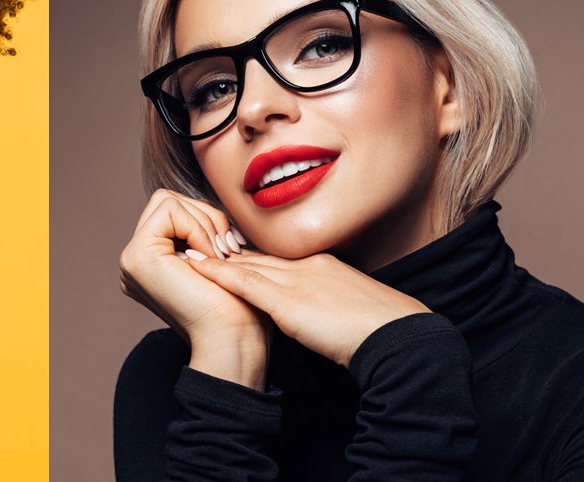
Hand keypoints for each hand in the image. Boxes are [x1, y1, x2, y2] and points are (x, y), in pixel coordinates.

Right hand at [120, 189, 269, 385]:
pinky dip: (197, 227)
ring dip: (204, 223)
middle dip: (205, 216)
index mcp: (150, 263)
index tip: (229, 248)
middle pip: (166, 199)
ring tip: (219, 256)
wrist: (233, 338)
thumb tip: (201, 205)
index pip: (173, 209)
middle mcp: (134, 261)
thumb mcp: (215, 260)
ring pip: (167, 200)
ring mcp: (131, 259)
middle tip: (226, 250)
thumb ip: (199, 233)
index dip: (205, 218)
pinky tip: (209, 258)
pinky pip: (170, 210)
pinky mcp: (138, 256)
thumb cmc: (235, 307)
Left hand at [187, 251, 429, 366]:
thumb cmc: (383, 332)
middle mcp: (307, 266)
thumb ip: (329, 303)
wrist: (398, 338)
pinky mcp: (289, 301)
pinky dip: (218, 273)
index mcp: (324, 267)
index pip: (277, 259)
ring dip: (214, 257)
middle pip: (257, 257)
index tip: (224, 253)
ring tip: (185, 250)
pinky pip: (245, 282)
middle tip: (194, 245)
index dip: (248, 257)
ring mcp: (297, 281)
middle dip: (225, 252)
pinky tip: (197, 267)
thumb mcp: (352, 310)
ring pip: (246, 263)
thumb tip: (314, 312)